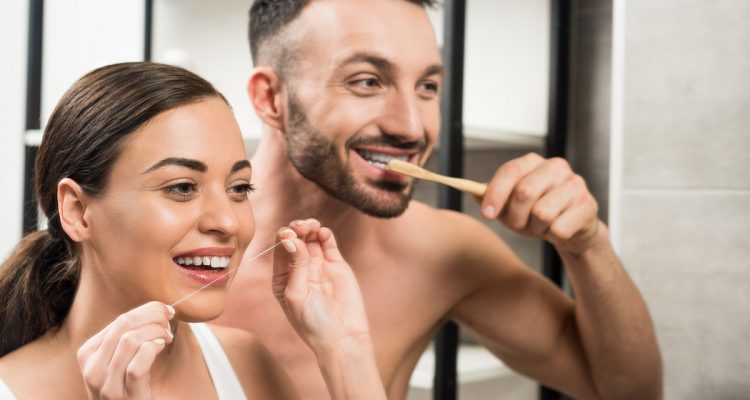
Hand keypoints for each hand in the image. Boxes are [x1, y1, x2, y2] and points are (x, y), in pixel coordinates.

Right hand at [76, 302, 174, 399]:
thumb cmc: (126, 385)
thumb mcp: (115, 360)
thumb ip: (124, 338)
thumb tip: (155, 311)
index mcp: (88, 354)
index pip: (119, 320)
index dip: (147, 310)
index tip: (165, 311)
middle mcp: (92, 369)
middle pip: (124, 324)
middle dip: (153, 315)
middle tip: (170, 318)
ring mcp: (107, 385)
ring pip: (130, 340)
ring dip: (156, 332)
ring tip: (167, 337)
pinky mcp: (126, 396)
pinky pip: (138, 365)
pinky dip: (153, 350)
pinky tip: (161, 348)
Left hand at [272, 219, 370, 355]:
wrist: (342, 336)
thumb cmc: (313, 323)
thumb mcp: (296, 295)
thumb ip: (295, 266)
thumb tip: (290, 237)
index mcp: (282, 279)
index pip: (279, 251)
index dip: (282, 238)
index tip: (286, 233)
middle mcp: (299, 269)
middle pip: (295, 240)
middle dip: (296, 229)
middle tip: (300, 227)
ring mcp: (318, 266)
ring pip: (311, 238)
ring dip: (309, 227)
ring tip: (310, 226)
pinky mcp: (336, 265)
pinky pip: (328, 244)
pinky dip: (325, 234)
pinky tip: (322, 233)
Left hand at [480, 153, 601, 254]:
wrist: (572, 228)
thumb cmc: (537, 212)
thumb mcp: (511, 205)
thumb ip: (492, 198)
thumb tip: (474, 194)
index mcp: (533, 162)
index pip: (510, 171)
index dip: (496, 193)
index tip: (487, 214)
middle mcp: (556, 167)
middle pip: (524, 192)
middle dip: (515, 216)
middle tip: (518, 225)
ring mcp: (575, 184)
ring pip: (542, 213)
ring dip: (536, 228)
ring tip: (541, 226)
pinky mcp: (588, 205)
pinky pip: (559, 229)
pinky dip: (553, 236)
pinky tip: (557, 230)